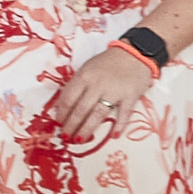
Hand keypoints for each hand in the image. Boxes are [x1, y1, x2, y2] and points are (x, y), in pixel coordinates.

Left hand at [42, 44, 158, 138]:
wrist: (134, 54)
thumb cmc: (108, 62)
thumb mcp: (87, 69)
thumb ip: (77, 85)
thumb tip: (63, 105)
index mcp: (84, 77)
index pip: (68, 99)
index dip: (61, 113)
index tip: (58, 124)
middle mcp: (97, 84)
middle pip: (80, 109)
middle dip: (71, 125)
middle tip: (65, 136)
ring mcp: (114, 91)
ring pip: (98, 114)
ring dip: (87, 129)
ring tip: (79, 139)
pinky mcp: (131, 96)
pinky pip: (124, 113)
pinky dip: (119, 125)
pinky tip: (114, 135)